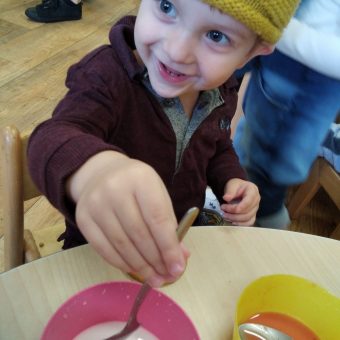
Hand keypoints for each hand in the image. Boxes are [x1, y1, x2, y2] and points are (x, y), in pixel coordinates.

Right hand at [67, 151, 187, 286]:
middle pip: (139, 234)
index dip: (169, 247)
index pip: (157, 219)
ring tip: (154, 278)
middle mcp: (115, 189)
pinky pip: (103, 248)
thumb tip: (179, 257)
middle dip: (155, 260)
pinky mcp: (82, 218)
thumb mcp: (157, 194)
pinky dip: (121, 263)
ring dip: (140, 267)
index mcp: (141, 179)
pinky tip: (134, 270)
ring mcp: (95, 203)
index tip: (178, 268)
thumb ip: (168, 223)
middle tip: (167, 276)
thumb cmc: (137, 185)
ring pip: (121, 244)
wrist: (101, 173)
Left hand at [220, 178, 259, 224]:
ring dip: (235, 219)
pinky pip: (249, 222)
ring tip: (225, 216)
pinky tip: (232, 221)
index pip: (247, 202)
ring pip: (248, 218)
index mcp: (253, 191)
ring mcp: (255, 208)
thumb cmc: (235, 186)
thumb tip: (226, 198)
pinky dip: (240, 224)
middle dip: (233, 214)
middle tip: (222, 210)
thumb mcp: (231, 185)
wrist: (237, 189)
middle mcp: (256, 200)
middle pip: (247, 212)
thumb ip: (230, 191)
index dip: (237, 207)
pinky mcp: (252, 215)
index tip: (224, 207)